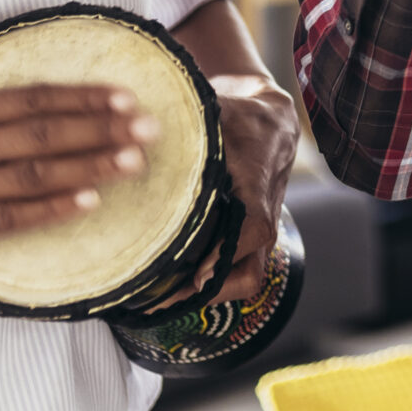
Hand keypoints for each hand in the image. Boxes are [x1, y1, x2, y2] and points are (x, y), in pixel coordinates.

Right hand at [0, 0, 155, 274]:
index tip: (127, 97)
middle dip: (103, 130)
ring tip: (134, 162)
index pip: (32, 99)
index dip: (84, 98)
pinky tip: (88, 204)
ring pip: (35, 176)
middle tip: (151, 128)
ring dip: (89, 168)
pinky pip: (9, 220)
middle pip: (44, 135)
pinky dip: (50, 212)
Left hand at [163, 0, 298, 306]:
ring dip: (210, 293)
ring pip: (247, 275)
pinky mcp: (250, 234)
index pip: (254, 228)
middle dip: (209, 291)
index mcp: (257, 183)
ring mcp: (260, 228)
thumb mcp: (218, 110)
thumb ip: (189, 124)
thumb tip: (139, 129)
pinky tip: (175, 283)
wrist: (271, 117)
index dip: (225, 255)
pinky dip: (211, 281)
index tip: (197, 274)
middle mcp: (263, 214)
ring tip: (163, 300)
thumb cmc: (241, 113)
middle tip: (161, 299)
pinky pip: (238, 267)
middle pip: (250, 269)